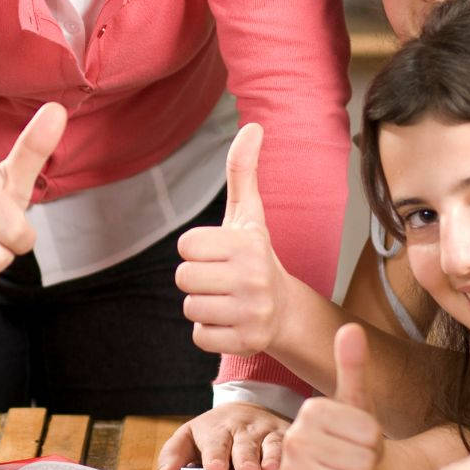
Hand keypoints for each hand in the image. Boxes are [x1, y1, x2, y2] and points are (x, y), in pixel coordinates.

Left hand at [152, 402, 289, 469]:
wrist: (246, 410)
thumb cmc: (213, 435)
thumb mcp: (189, 440)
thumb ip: (173, 459)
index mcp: (215, 429)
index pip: (214, 441)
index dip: (215, 454)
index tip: (215, 467)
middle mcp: (242, 428)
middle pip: (243, 443)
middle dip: (244, 456)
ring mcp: (266, 430)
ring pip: (269, 443)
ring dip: (269, 456)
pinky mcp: (286, 434)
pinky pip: (290, 445)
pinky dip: (290, 457)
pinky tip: (290, 469)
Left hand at [176, 124, 291, 356]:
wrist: (285, 309)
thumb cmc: (255, 256)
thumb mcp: (249, 214)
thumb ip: (243, 171)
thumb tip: (252, 126)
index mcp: (248, 244)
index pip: (185, 246)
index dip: (196, 250)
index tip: (218, 253)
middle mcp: (252, 278)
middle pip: (183, 278)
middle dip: (196, 278)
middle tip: (220, 278)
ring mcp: (251, 313)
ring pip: (189, 308)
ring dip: (202, 305)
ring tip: (226, 299)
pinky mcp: (246, 342)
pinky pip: (199, 337)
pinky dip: (209, 332)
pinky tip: (229, 320)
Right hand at [281, 323, 382, 469]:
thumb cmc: (352, 443)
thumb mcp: (358, 404)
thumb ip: (353, 366)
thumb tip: (351, 327)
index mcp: (310, 411)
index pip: (370, 431)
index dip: (377, 441)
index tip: (361, 442)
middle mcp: (294, 439)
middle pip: (362, 458)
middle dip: (367, 465)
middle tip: (354, 464)